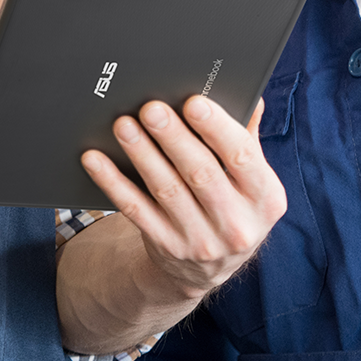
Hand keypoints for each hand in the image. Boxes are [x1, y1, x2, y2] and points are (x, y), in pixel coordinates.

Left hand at [79, 96, 285, 298]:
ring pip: (166, 190)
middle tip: (151, 108)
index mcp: (264, 198)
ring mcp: (201, 241)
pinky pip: (135, 210)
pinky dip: (113, 182)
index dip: (217, 128)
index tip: (193, 101)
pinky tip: (95, 159)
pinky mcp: (167, 247)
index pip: (242, 157)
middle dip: (173, 137)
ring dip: (142, 154)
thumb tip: (249, 92)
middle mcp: (236, 224)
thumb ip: (247, 135)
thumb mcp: (251, 180)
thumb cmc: (231, 203)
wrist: (209, 268)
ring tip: (123, 125)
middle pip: (201, 173)